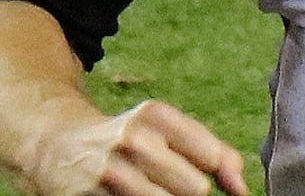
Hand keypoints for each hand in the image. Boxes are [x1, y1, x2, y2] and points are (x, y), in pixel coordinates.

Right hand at [27, 99, 247, 195]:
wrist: (61, 147)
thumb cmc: (132, 142)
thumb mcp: (167, 132)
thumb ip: (211, 152)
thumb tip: (241, 187)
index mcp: (158, 117)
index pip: (212, 156)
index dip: (229, 181)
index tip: (235, 192)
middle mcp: (134, 140)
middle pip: (194, 189)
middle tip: (181, 190)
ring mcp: (110, 172)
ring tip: (161, 192)